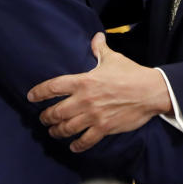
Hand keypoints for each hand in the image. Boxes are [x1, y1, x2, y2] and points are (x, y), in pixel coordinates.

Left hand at [27, 33, 172, 151]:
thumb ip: (100, 49)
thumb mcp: (113, 58)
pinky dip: (77, 145)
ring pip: (67, 128)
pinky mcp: (104, 128)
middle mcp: (84, 100)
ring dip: (57, 131)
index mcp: (83, 81)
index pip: (53, 87)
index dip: (39, 92)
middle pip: (56, 112)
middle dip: (46, 117)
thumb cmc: (131, 73)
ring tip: (54, 132)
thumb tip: (96, 37)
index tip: (31, 96)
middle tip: (43, 119)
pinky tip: (73, 146)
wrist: (150, 91)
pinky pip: (85, 140)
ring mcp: (93, 116)